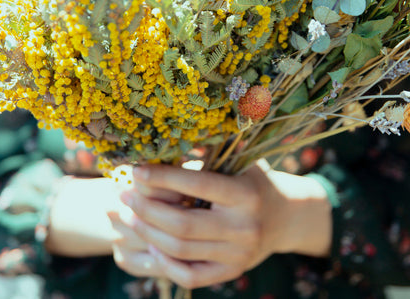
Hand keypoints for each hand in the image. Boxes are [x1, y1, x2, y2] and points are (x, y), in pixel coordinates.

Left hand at [117, 161, 331, 288]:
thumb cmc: (253, 180)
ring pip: (180, 250)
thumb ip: (207, 150)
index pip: (198, 185)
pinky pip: (190, 275)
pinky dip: (165, 262)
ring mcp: (239, 255)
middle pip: (182, 224)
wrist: (285, 217)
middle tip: (123, 196)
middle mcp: (245, 227)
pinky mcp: (231, 273)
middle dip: (146, 210)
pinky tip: (151, 244)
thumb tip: (164, 135)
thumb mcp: (239, 160)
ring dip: (148, 233)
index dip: (162, 177)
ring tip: (130, 216)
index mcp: (246, 194)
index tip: (135, 170)